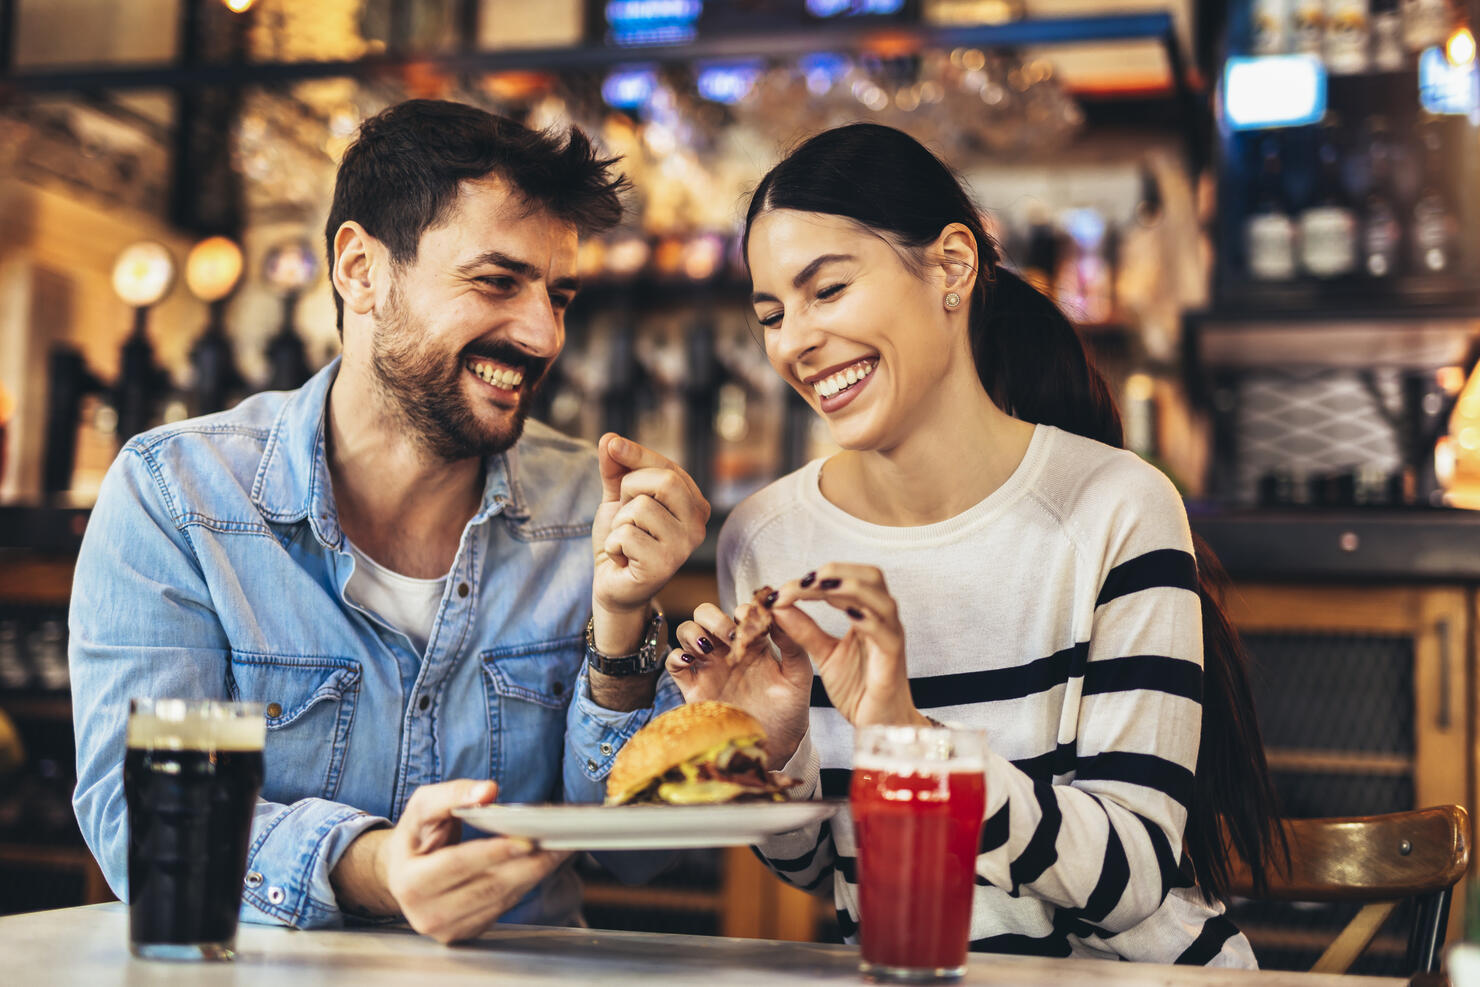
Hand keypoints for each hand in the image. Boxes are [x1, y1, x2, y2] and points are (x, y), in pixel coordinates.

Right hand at [340, 779, 568, 943]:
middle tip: (559, 843)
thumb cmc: (416, 836)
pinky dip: (525, 886)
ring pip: (501, 901)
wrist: (403, 874)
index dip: (493, 853)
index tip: (527, 839)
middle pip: (487, 888)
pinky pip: (503, 909)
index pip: (458, 865)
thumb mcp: (423, 807)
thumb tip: (487, 792)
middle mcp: (426, 913)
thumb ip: (453, 794)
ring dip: (534, 875)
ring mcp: (447, 929)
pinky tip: (541, 865)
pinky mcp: (466, 933)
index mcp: (409, 882)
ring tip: (559, 850)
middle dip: (528, 864)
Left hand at [592, 433, 709, 653]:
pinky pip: (627, 535)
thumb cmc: (622, 540)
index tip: (611, 443)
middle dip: (630, 489)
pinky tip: (622, 558)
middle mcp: (698, 524)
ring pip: (641, 508)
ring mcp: (684, 547)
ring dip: (619, 523)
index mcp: (694, 504)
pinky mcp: (664, 566)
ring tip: (625, 540)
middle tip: (625, 513)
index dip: (637, 453)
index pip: (668, 466)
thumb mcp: (617, 499)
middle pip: (665, 481)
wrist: (612, 584)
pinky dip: (613, 545)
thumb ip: (616, 469)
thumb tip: (609, 438)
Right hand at [664, 602, 812, 765]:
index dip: (741, 610)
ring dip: (693, 633)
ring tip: (707, 648)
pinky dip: (676, 656)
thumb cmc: (790, 711)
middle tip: (728, 635)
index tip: (750, 623)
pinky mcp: (694, 689)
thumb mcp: (798, 675)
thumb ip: (792, 643)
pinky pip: (673, 664)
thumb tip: (780, 609)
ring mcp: (709, 668)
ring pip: (686, 632)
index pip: (738, 611)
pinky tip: (690, 661)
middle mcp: (728, 651)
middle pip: (705, 614)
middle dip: (713, 618)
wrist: (776, 747)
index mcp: (753, 643)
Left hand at [770, 565, 928, 730]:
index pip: (846, 580)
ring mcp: (891, 637)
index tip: (785, 587)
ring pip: (880, 598)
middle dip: (837, 571)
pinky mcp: (894, 658)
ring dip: (849, 587)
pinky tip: (848, 613)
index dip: (816, 578)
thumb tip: (779, 605)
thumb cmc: (859, 690)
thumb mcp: (825, 655)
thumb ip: (804, 630)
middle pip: (870, 576)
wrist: (879, 726)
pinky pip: (885, 631)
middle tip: (804, 579)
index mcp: (865, 615)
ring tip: (819, 586)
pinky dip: (867, 618)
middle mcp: (882, 620)